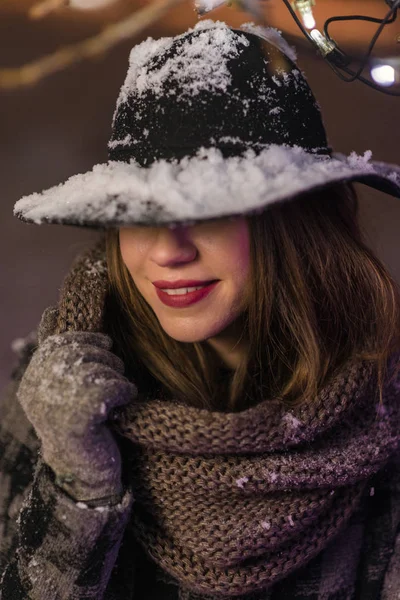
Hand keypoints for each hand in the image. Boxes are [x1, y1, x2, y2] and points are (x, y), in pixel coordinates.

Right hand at [17, 330, 137, 502]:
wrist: (88, 476)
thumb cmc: (84, 425)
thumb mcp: (66, 387)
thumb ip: (61, 355)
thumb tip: (50, 311)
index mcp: (33, 379)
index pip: (61, 340)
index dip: (89, 341)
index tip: (105, 348)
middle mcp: (37, 388)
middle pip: (83, 351)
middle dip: (106, 359)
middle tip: (113, 377)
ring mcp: (56, 402)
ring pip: (100, 367)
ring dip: (117, 377)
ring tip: (115, 396)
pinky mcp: (78, 417)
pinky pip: (113, 386)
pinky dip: (125, 392)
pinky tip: (120, 408)